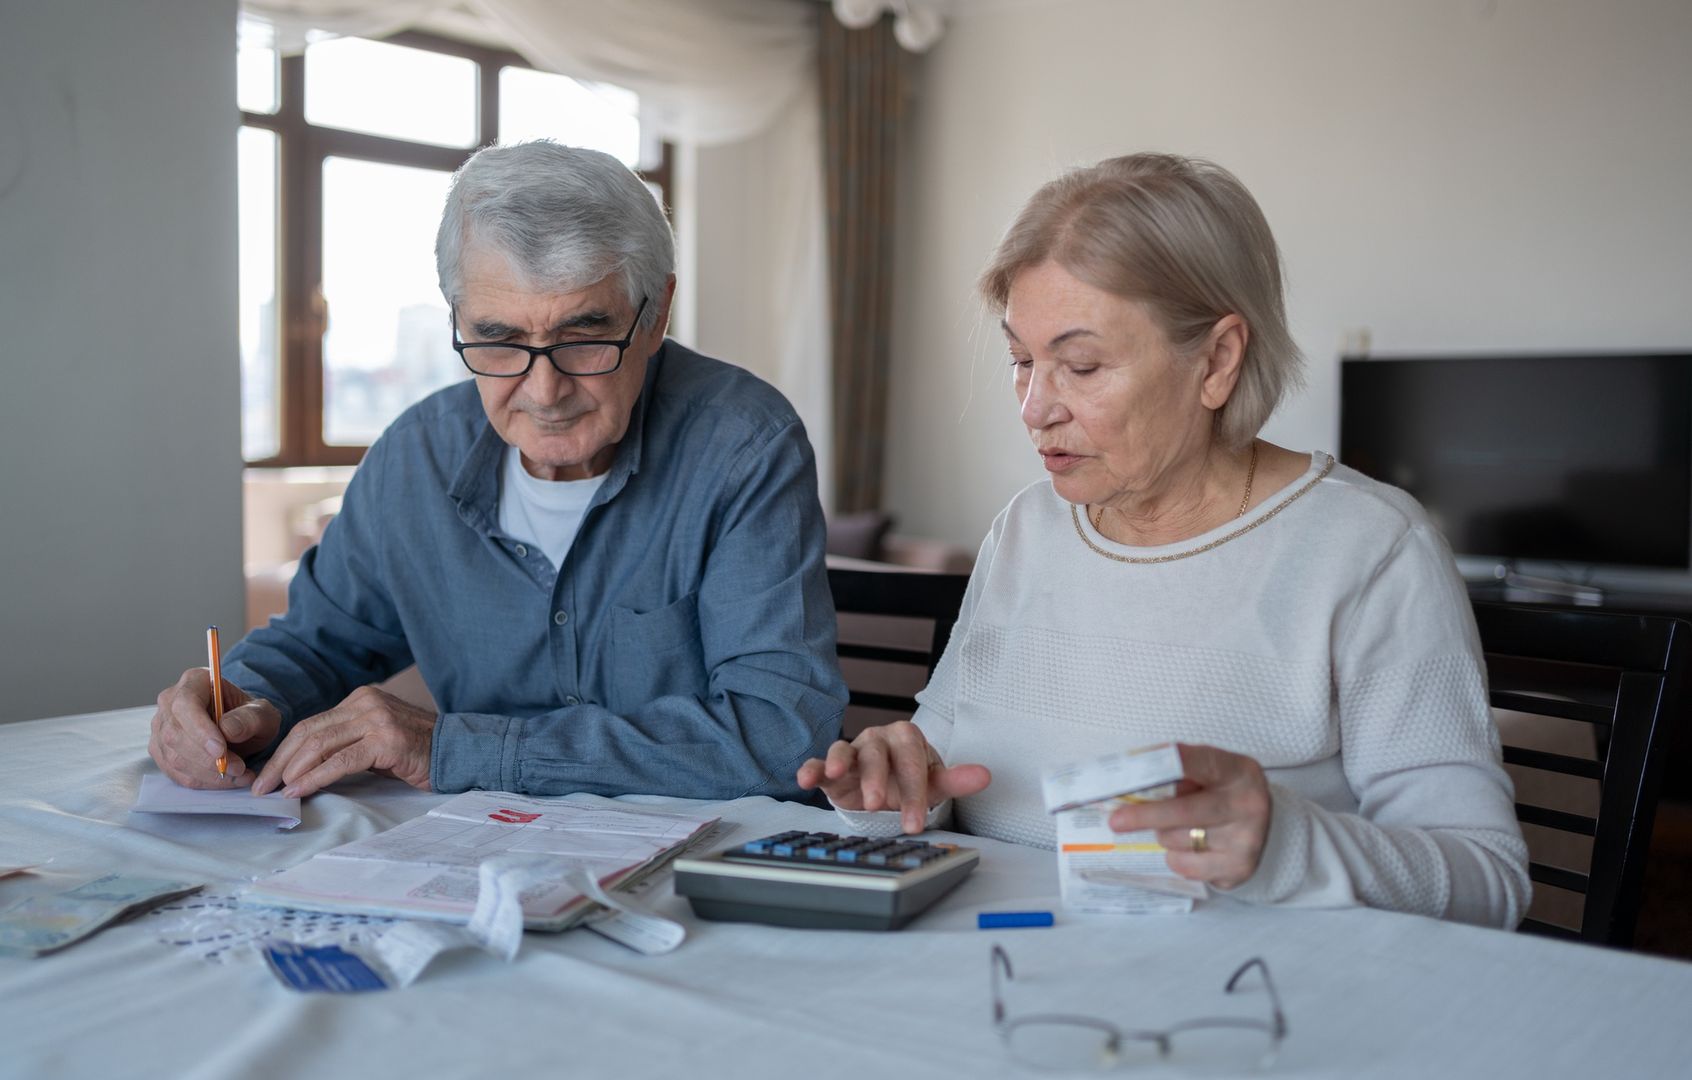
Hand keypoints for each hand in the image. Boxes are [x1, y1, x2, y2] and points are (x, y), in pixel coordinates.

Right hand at [149, 668, 280, 787]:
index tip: (221, 750)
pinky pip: (175, 773)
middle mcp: (170, 701)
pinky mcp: (161, 751)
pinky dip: (202, 781)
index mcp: (194, 681)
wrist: (242, 728)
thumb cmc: (250, 716)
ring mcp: (161, 727)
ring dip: (208, 773)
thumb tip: (227, 729)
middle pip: (175, 734)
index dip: (200, 730)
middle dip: (207, 758)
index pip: (185, 705)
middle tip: (239, 768)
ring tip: (239, 774)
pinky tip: (227, 780)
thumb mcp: (262, 713)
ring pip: (173, 757)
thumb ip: (250, 718)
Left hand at [250, 686, 434, 797]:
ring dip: (292, 770)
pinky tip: (301, 790)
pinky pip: (340, 761)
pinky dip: (315, 777)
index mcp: (360, 699)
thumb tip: (301, 768)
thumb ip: (344, 743)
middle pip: (308, 731)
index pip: (310, 724)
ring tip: (278, 792)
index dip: (283, 751)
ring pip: (319, 744)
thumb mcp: (375, 739)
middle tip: (261, 787)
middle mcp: (365, 702)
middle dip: (280, 762)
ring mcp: (376, 718)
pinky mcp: (385, 740)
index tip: (266, 775)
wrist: (458, 751)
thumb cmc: (417, 752)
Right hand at [795, 721, 990, 833]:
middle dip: (878, 780)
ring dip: (841, 762)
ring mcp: (853, 750)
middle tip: (878, 805)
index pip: (911, 763)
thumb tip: (985, 775)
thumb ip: (956, 780)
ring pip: (846, 751)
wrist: (886, 785)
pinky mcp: (830, 766)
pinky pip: (819, 763)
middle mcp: (878, 739)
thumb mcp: (933, 783)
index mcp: (907, 738)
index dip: (913, 792)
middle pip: (877, 754)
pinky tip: (804, 778)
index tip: (915, 821)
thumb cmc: (909, 780)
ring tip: (838, 775)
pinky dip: (811, 767)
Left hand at [1107, 743, 1271, 889]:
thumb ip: (1177, 771)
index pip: (1196, 762)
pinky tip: (1186, 848)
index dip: (1164, 765)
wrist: (1268, 830)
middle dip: (1146, 816)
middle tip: (1116, 821)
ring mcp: (1247, 838)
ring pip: (1179, 840)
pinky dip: (1176, 858)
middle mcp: (1247, 803)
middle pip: (1185, 811)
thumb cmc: (1222, 794)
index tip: (1134, 772)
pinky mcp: (1239, 868)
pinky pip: (1187, 866)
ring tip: (1171, 828)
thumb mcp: (1209, 773)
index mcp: (1238, 770)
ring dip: (1163, 835)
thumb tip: (1128, 777)